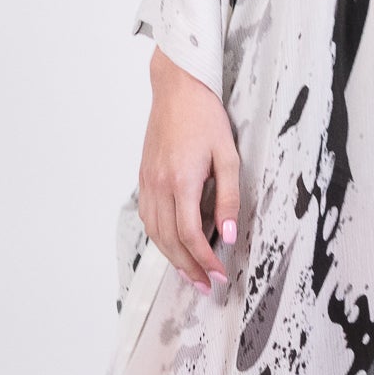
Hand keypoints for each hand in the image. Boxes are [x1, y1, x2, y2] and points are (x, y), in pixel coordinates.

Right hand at [138, 47, 241, 290]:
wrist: (176, 88)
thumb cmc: (205, 116)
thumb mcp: (228, 155)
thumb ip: (229, 197)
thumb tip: (229, 234)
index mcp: (182, 180)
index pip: (190, 234)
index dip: (204, 260)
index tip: (218, 275)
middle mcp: (159, 185)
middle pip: (169, 240)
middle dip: (188, 268)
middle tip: (205, 286)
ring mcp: (148, 182)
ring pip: (155, 232)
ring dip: (172, 258)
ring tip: (190, 274)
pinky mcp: (144, 178)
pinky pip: (148, 217)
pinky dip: (160, 238)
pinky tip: (173, 246)